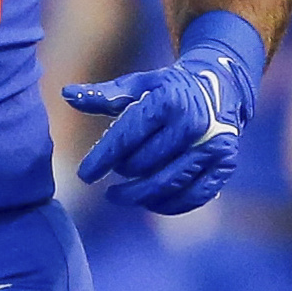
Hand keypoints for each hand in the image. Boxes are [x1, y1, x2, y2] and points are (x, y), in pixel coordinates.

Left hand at [63, 36, 259, 216]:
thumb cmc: (169, 89)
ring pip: (166, 185)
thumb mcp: (138, 84)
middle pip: (144, 165)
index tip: (85, 176)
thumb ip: (103, 95)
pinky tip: (150, 202)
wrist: (221, 87)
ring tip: (120, 196)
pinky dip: (168, 205)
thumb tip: (66, 94)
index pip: (126, 137)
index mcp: (168, 101)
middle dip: (122, 173)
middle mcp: (193, 124)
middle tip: (113, 174)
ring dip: (139, 196)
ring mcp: (212, 147)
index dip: (101, 159)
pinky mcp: (224, 165)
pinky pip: (192, 197)